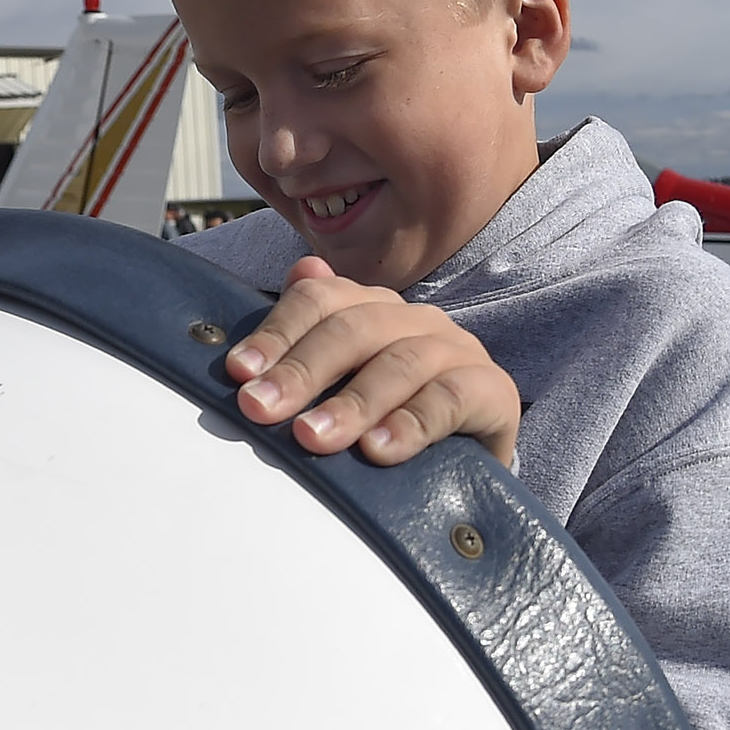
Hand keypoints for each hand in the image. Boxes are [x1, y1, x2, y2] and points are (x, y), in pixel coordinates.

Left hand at [223, 258, 519, 466]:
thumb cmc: (389, 418)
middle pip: (355, 329)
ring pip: (400, 363)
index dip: (277, 333)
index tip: (238, 374)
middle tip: (260, 409)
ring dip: (352, 402)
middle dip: (302, 370)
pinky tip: (377, 450)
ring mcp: (456, 351)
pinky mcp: (491, 391)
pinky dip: (410, 424)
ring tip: (312, 437)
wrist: (467, 459)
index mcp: (372, 309)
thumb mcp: (343, 383)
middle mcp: (415, 320)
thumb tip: (300, 270)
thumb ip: (313, 334)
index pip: (320, 301)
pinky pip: (449, 399)